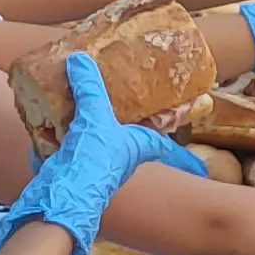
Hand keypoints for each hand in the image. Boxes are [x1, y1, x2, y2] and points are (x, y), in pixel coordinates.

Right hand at [0, 56, 207, 254]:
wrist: (61, 194)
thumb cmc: (93, 159)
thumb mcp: (95, 116)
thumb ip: (89, 88)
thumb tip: (80, 59)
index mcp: (137, 147)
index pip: (166, 148)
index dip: (183, 157)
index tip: (201, 168)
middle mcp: (121, 158)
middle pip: (132, 143)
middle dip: (131, 132)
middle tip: (133, 114)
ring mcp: (96, 164)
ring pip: (100, 144)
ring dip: (95, 131)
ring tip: (85, 109)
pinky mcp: (71, 166)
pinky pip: (72, 147)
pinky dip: (64, 134)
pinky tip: (53, 121)